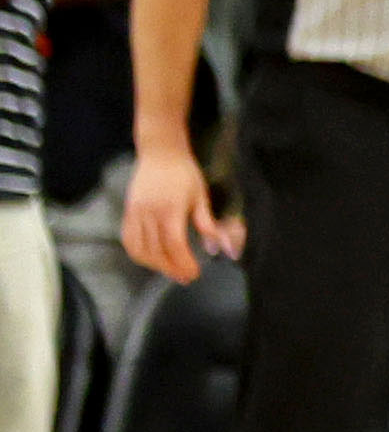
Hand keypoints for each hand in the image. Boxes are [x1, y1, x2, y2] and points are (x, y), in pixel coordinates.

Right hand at [123, 143, 236, 280]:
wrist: (160, 153)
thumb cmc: (185, 174)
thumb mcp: (200, 196)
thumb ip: (206, 223)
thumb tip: (218, 247)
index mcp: (170, 210)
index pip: (174, 244)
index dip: (183, 262)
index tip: (194, 274)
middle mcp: (149, 214)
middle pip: (156, 250)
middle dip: (171, 268)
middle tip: (185, 278)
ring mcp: (135, 214)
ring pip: (140, 249)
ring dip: (154, 265)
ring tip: (170, 271)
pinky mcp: (127, 213)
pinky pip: (128, 240)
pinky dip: (138, 254)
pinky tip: (151, 260)